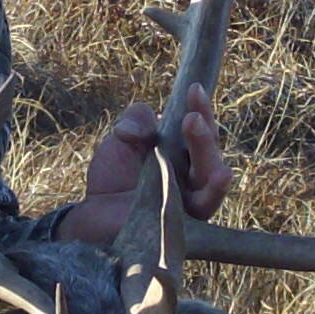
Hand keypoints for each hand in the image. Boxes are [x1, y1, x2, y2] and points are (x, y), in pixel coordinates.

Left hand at [59, 86, 231, 247]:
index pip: (199, 128)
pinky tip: (222, 175)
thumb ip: (135, 119)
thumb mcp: (122, 136)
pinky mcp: (185, 224)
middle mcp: (192, 176)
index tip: (194, 89)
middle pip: (209, 154)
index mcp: (182, 152)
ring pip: (210, 179)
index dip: (200, 108)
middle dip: (203, 134)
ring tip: (203, 137)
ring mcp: (190, 201)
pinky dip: (213, 191)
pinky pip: (203, 208)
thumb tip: (144, 125)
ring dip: (210, 156)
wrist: (92, 213)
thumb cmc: (113, 175)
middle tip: (192, 118)